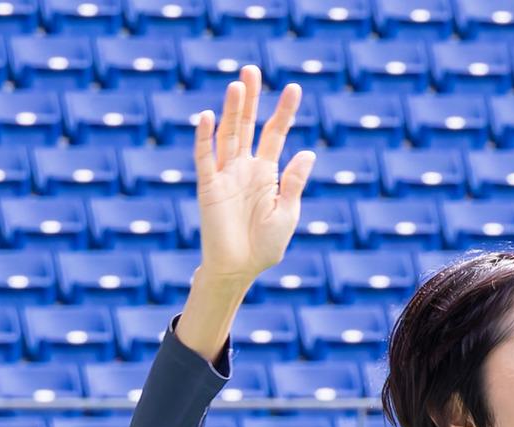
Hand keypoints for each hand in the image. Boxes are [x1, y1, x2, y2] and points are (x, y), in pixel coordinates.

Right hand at [192, 68, 312, 292]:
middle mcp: (244, 167)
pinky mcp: (208, 186)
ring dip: (231, 110)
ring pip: (227, 134)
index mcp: (266, 172)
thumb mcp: (286, 213)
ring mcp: (225, 174)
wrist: (239, 269)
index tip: (295, 88)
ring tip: (237, 85)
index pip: (275, 134)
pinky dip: (205, 137)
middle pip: (247, 125)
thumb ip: (294, 183)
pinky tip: (209, 117)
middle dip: (250, 98)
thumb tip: (308, 153)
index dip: (284, 112)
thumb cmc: (265, 246)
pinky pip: (205, 158)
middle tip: (252, 69)